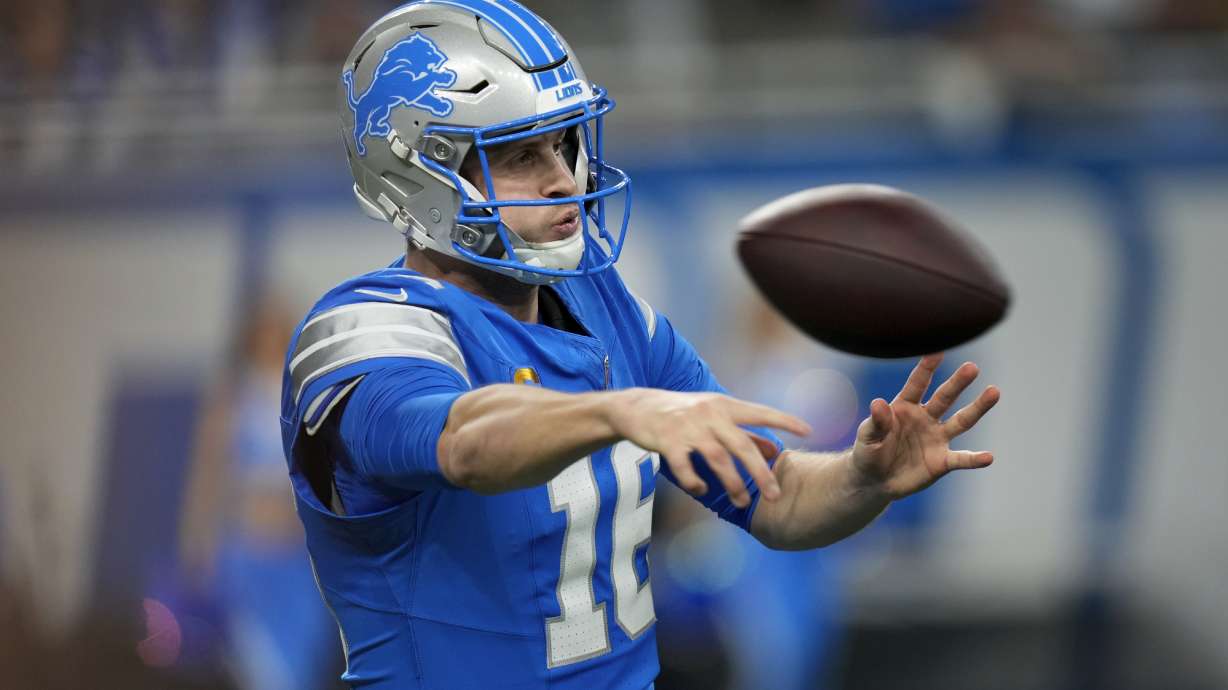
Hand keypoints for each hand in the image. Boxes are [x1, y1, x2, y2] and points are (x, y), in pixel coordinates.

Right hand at [609, 389, 812, 507]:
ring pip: (717, 459)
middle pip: (742, 445)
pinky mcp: (668, 441)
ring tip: (742, 501)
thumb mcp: (714, 415)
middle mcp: (710, 414)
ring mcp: (688, 427)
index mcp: (724, 406)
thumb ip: (744, 432)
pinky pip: (686, 467)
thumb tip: (775, 449)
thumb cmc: (683, 413)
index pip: (760, 412)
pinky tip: (702, 490)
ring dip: (732, 483)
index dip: (784, 420)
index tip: (808, 431)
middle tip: (775, 495)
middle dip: (760, 472)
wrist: (637, 406)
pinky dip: (695, 482)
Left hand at [851, 353, 999, 499]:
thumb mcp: (867, 436)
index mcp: (905, 406)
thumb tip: (878, 403)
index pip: (917, 383)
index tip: (938, 351)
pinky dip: (974, 459)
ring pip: (962, 421)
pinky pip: (961, 459)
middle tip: (972, 367)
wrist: (874, 480)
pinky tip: (988, 457)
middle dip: (958, 382)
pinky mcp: (942, 461)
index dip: (926, 368)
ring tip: (994, 392)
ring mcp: (936, 438)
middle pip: (945, 396)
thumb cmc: (869, 451)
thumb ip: (876, 422)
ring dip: (977, 408)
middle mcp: (925, 417)